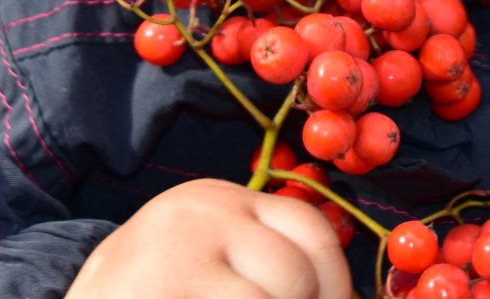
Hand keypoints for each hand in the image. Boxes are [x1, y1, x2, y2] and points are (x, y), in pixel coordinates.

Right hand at [64, 178, 353, 298]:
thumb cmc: (145, 298)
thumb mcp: (205, 268)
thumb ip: (257, 267)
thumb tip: (343, 295)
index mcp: (217, 200)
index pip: (308, 231)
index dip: (334, 284)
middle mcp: (200, 210)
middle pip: (297, 270)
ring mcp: (179, 248)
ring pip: (276, 297)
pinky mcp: (168, 285)